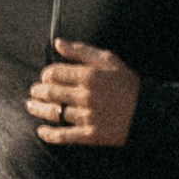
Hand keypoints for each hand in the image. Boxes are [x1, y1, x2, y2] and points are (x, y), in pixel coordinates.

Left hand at [26, 43, 143, 150]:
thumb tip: (58, 42)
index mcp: (89, 76)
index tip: (45, 77)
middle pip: (51, 93)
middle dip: (38, 91)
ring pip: (54, 113)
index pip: (55, 73)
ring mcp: (87, 116)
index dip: (45, 75)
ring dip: (38, 109)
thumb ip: (81, 51)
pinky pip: (64, 136)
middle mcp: (86, 96)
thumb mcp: (108, 60)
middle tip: (33, 91)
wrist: (147, 112)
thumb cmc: (127, 83)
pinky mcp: (90, 135)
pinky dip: (49, 134)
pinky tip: (41, 131)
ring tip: (30, 106)